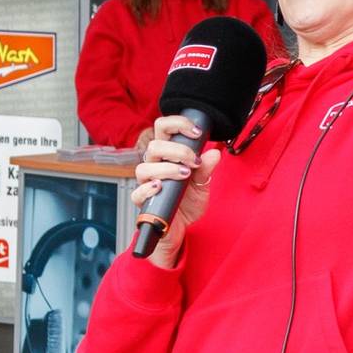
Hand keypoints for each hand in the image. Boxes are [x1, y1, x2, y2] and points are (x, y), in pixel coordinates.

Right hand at [130, 114, 217, 264]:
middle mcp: (154, 166)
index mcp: (167, 156)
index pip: (163, 129)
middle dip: (177, 150)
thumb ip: (206, 169)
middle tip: (194, 161)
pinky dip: (148, 189)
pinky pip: (138, 193)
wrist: (182, 228)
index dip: (177, 124)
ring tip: (184, 174)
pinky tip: (160, 187)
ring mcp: (146, 184)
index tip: (197, 132)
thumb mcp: (202, 185)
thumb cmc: (187, 202)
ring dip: (166, 168)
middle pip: (154, 146)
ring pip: (144, 167)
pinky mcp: (143, 203)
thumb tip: (214, 153)